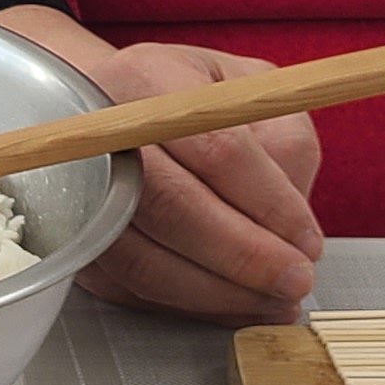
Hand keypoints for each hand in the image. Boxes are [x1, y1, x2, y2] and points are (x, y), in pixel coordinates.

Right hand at [0, 9, 323, 320]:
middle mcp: (96, 130)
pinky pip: (131, 288)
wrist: (121, 112)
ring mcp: (76, 189)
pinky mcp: (75, 240)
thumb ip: (284, 144)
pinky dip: (191, 306)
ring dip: (218, 293)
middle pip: (169, 205)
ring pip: (144, 259)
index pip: (213, 146)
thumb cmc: (197, 101)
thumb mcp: (253, 93)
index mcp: (149, 78)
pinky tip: (236, 303)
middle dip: (243, 255)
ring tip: (275, 302)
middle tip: (296, 281)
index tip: (309, 239)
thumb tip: (292, 227)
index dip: (267, 201)